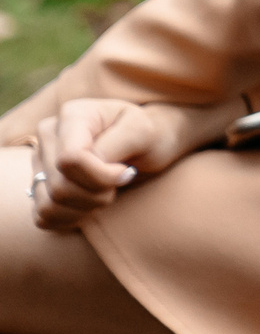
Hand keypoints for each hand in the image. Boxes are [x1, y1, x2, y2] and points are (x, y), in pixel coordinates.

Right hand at [27, 96, 223, 231]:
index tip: (126, 172)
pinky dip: (70, 218)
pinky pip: (44, 216)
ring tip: (105, 192)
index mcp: (72, 115)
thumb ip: (121, 141)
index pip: (70, 159)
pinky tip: (90, 204)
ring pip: (49, 204)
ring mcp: (39, 161)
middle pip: (60, 186)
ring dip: (85, 207)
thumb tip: (94, 159)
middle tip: (120, 182)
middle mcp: (48, 136)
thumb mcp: (144, 131)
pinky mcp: (38, 185)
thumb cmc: (147, 135)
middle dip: (98, 193)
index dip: (101, 176)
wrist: (146, 145)